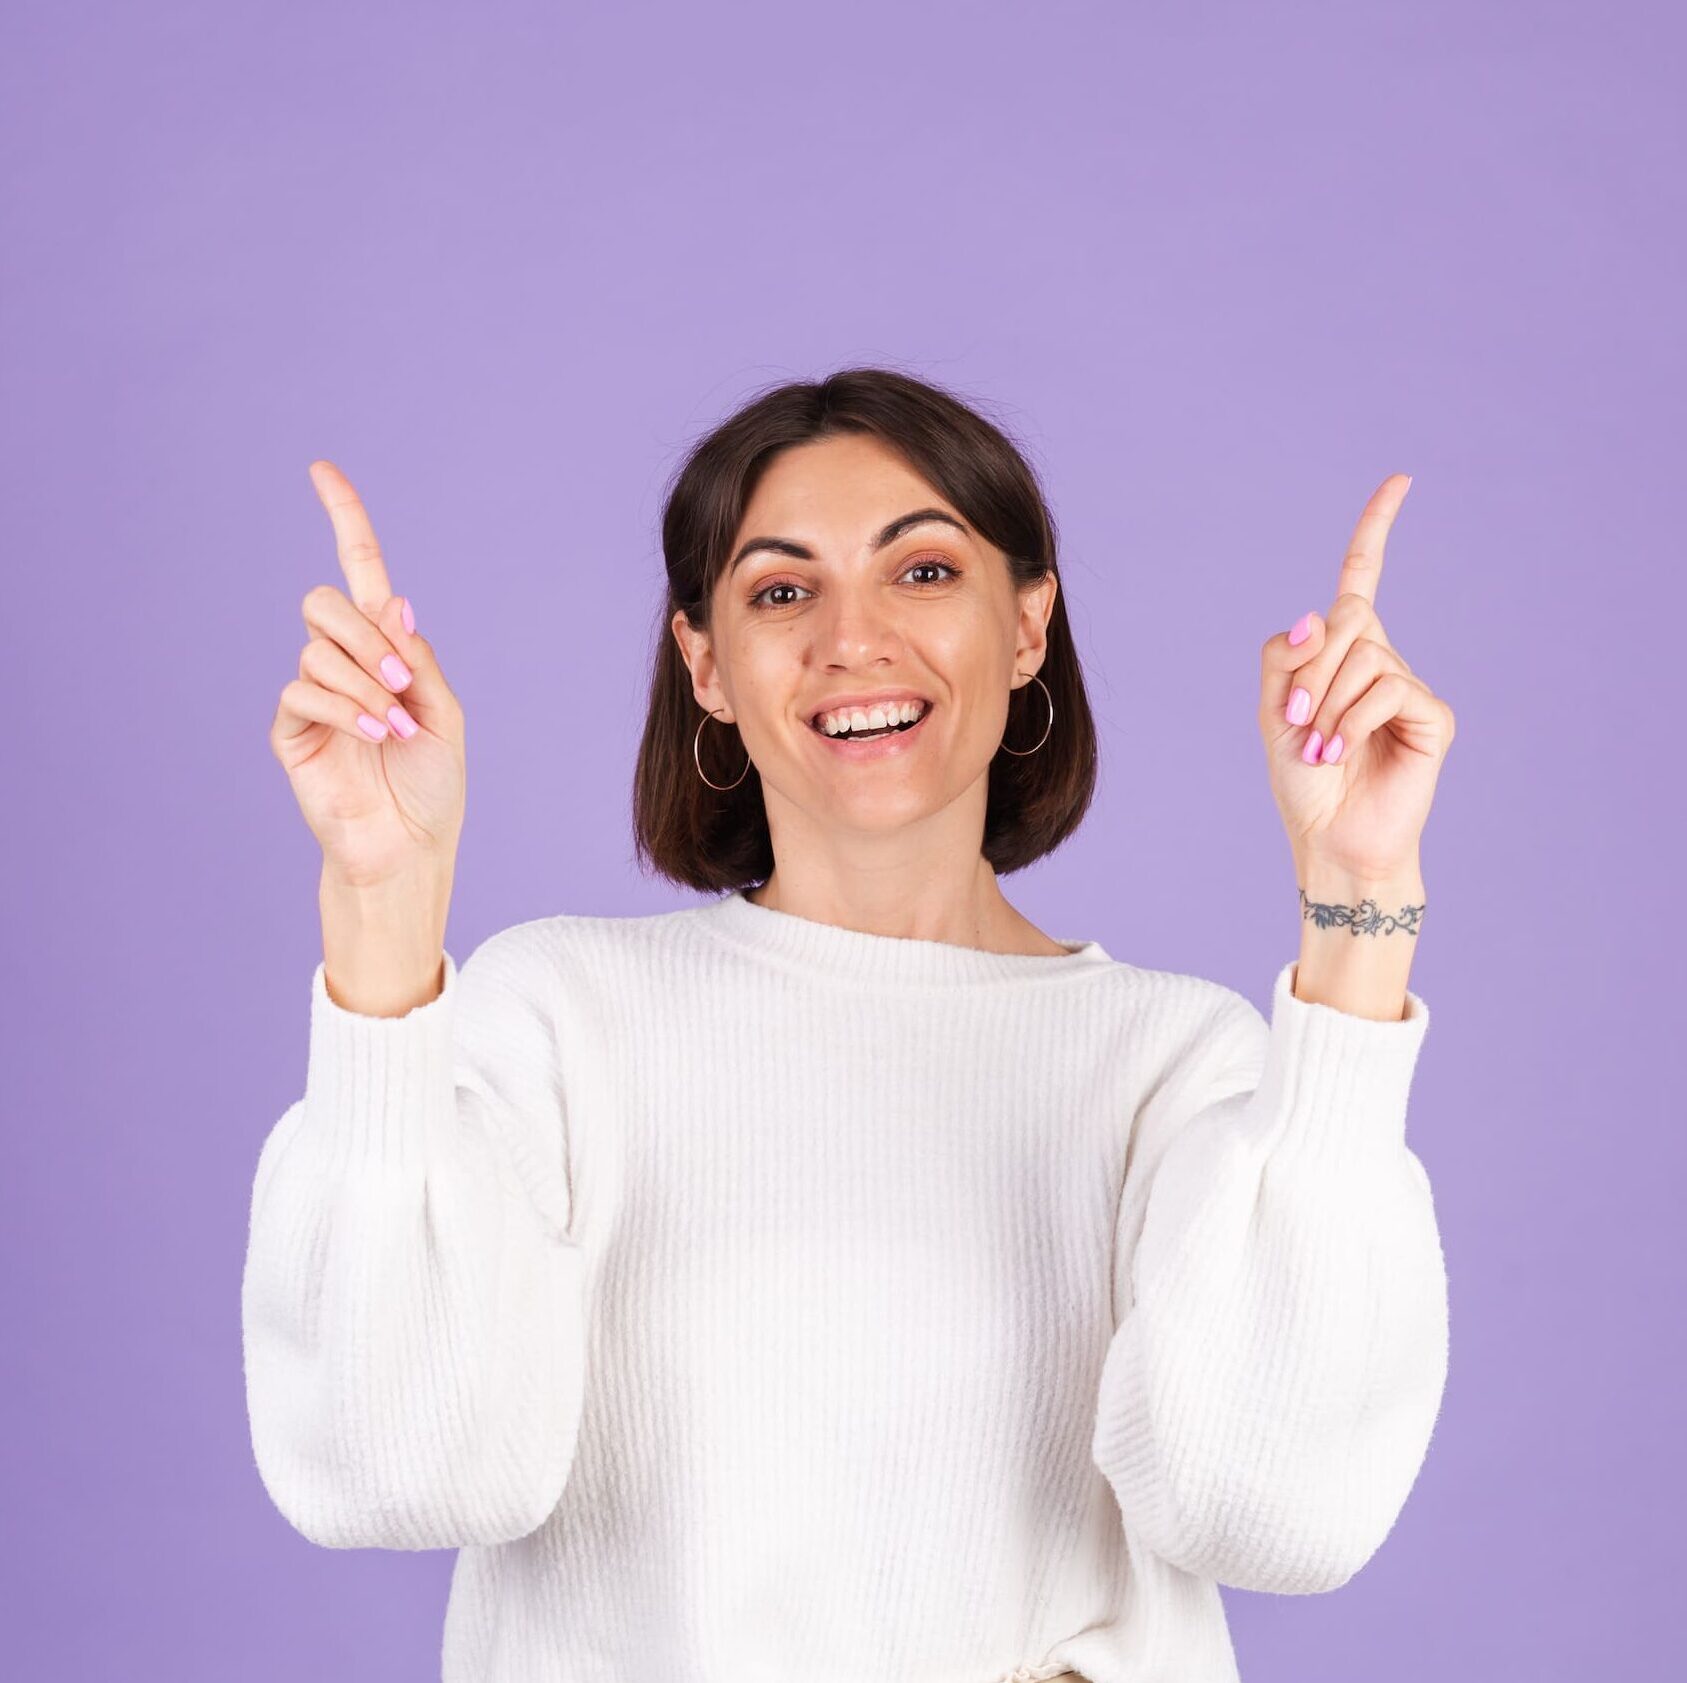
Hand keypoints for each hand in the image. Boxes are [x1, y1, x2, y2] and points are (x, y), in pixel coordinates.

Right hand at [269, 461, 466, 889]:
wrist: (408, 846)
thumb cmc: (432, 785)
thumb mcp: (444, 711)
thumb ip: (418, 656)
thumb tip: (393, 602)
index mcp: (386, 648)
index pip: (359, 571)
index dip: (344, 518)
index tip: (322, 470)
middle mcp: (344, 661)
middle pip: (324, 602)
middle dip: (366, 636)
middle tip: (402, 682)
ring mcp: (313, 693)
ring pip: (317, 647)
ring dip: (364, 681)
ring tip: (395, 726)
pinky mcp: (291, 728)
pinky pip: (302, 689)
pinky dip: (345, 708)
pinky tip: (373, 736)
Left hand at [1258, 474, 1455, 884]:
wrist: (1329, 838)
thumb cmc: (1302, 780)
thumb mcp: (1273, 712)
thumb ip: (1283, 657)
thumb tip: (1320, 612)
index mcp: (1340, 651)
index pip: (1361, 577)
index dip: (1377, 528)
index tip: (1401, 480)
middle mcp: (1380, 658)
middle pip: (1344, 618)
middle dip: (1309, 670)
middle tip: (1299, 723)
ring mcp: (1409, 685)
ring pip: (1364, 653)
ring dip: (1327, 703)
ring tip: (1322, 748)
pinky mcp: (1432, 714)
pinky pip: (1388, 686)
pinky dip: (1354, 719)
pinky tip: (1344, 753)